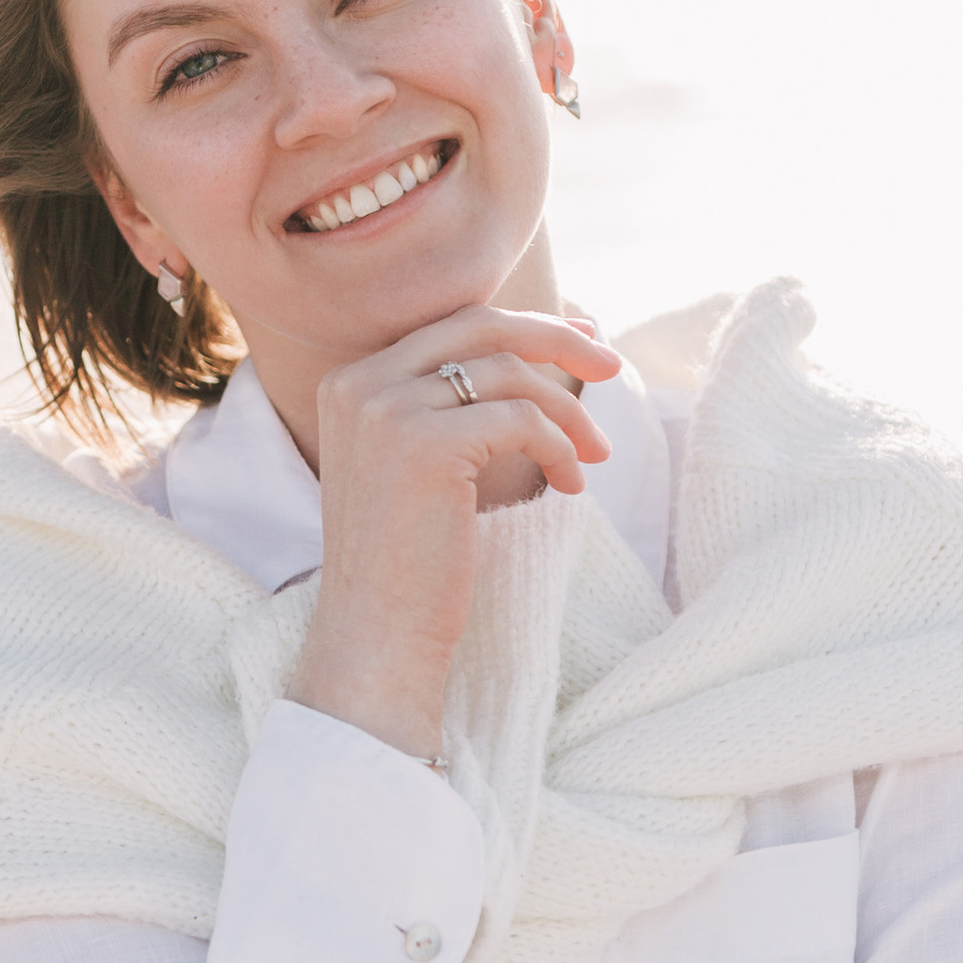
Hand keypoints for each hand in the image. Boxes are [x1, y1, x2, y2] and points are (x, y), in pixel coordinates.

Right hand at [291, 305, 620, 758]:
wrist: (378, 637)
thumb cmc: (407, 565)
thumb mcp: (413, 467)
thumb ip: (445, 409)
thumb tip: (528, 359)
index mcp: (351, 382)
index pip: (453, 326)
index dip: (525, 327)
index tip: (579, 341)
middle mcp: (362, 384)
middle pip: (483, 326)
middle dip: (558, 337)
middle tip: (611, 365)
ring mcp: (388, 410)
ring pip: (512, 375)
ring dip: (568, 413)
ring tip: (595, 454)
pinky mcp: (426, 445)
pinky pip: (522, 422)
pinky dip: (561, 449)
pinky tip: (569, 486)